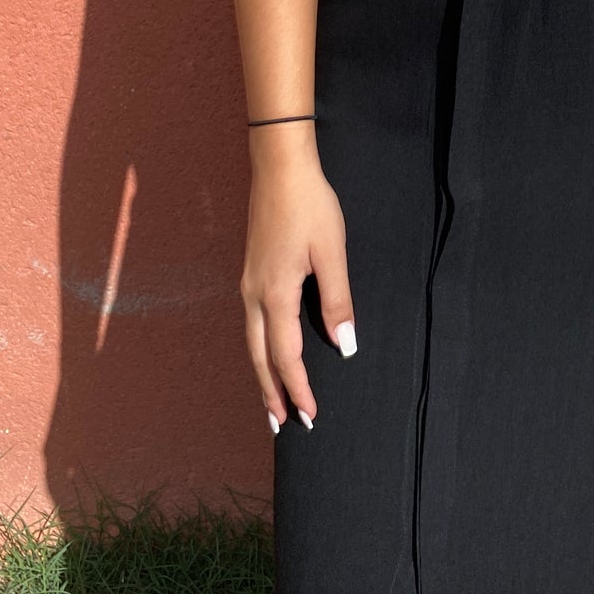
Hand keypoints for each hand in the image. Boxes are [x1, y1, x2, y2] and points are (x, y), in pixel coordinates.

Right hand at [241, 140, 356, 431]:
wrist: (280, 168)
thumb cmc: (309, 206)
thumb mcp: (331, 252)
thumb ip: (337, 300)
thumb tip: (344, 345)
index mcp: (275, 295)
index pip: (286, 356)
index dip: (299, 388)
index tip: (310, 416)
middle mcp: (255, 295)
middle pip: (260, 357)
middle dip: (272, 393)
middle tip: (283, 425)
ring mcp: (249, 283)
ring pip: (252, 342)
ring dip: (263, 374)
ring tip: (273, 400)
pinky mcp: (251, 272)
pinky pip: (253, 324)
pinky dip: (260, 349)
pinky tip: (269, 351)